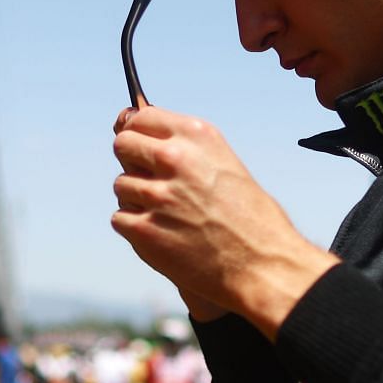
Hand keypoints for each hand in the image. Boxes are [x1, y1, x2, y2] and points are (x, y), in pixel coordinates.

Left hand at [111, 106, 337, 338]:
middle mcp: (175, 159)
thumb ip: (180, 145)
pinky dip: (135, 228)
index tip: (143, 148)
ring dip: (137, 200)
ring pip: (121, 185)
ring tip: (170, 215)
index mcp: (197, 136)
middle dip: (132, 162)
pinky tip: (163, 234)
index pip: (140, 117)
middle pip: (123, 145)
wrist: (262, 264)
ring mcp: (158, 195)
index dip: (139, 133)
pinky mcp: (145, 229)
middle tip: (154, 184)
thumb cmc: (249, 217)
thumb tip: (125, 123)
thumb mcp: (223, 163)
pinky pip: (119, 218)